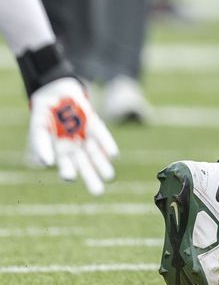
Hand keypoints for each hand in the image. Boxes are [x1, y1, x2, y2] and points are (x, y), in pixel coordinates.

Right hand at [26, 77, 118, 195]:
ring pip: (95, 153)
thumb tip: (46, 164)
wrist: (55, 91)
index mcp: (59, 150)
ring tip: (109, 177)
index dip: (68, 171)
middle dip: (90, 178)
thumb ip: (40, 145)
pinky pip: (101, 136)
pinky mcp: (94, 123)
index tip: (70, 178)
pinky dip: (106, 145)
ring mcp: (85, 135)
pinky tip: (114, 155)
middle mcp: (74, 146)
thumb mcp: (38, 128)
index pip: (65, 165)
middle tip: (98, 192)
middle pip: (83, 165)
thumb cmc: (44, 114)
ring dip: (102, 165)